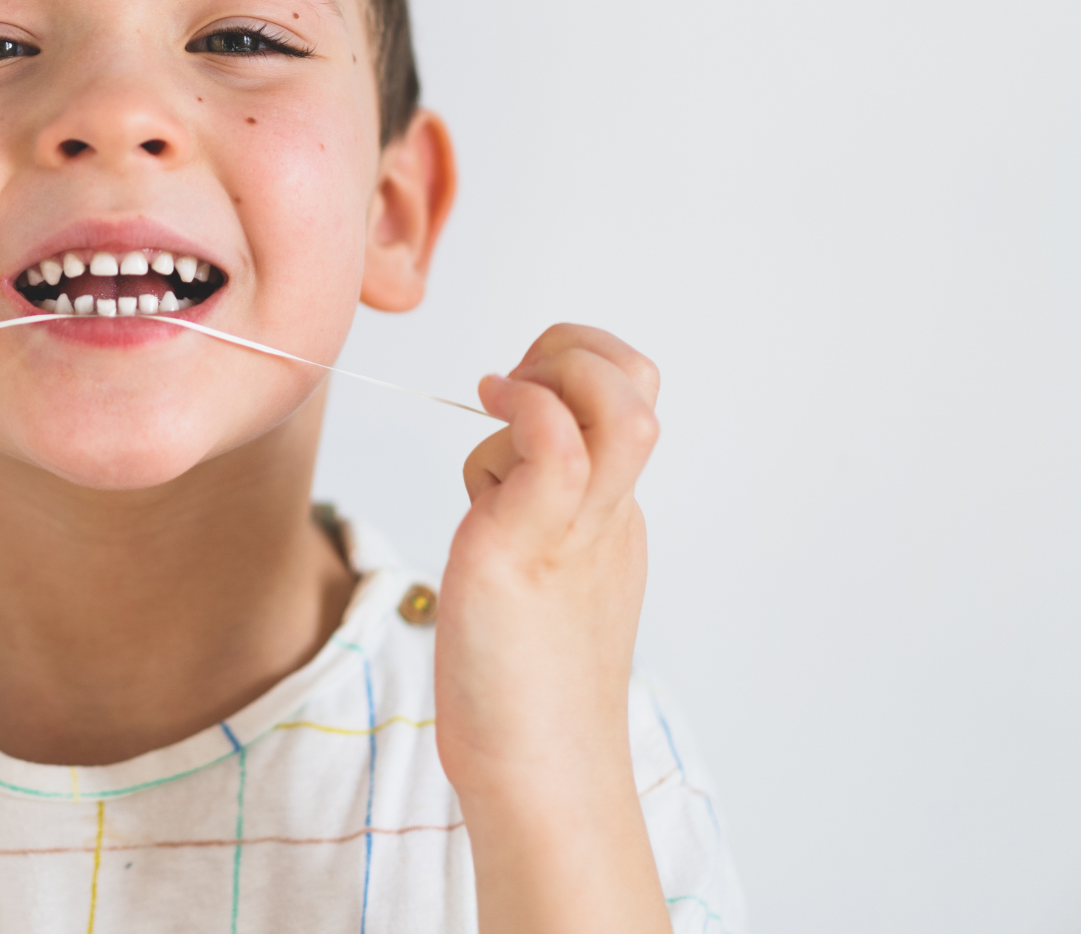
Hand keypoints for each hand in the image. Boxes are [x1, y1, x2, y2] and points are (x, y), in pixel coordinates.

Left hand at [436, 324, 667, 933]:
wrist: (537, 774)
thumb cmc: (518, 687)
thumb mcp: (531, 572)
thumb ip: (529, 509)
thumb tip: (499, 462)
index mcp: (612, 516)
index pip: (627, 398)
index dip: (574, 368)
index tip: (513, 396)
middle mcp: (608, 513)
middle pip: (638, 383)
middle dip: (573, 348)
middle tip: (510, 386)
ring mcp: (575, 528)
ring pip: (617, 404)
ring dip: (549, 374)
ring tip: (494, 409)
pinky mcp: (527, 548)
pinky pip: (553, 446)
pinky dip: (525, 412)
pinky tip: (485, 431)